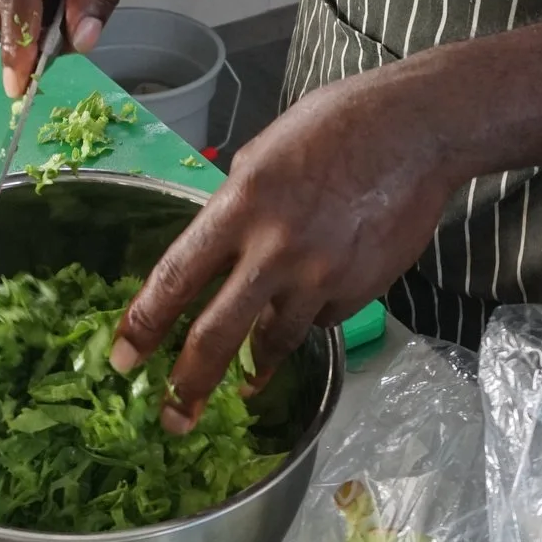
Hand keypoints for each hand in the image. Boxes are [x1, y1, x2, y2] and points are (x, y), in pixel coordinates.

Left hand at [109, 68, 459, 432]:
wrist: (417, 131)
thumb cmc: (338, 124)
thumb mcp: (265, 151)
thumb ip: (237, 203)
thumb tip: (221, 241)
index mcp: (240, 205)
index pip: (176, 276)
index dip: (144, 323)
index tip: (123, 357)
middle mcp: (274, 248)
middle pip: (217, 333)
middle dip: (188, 384)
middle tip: (172, 417)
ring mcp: (320, 276)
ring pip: (274, 342)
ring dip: (255, 367)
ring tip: (243, 387)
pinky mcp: (359, 291)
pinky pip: (322, 320)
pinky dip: (312, 318)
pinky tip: (316, 301)